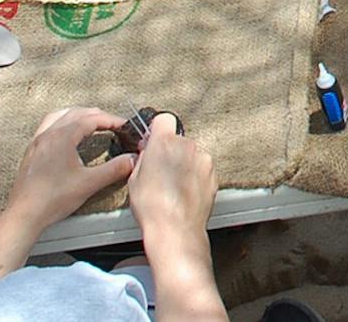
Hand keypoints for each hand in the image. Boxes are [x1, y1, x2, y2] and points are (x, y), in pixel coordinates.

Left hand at [6, 108, 135, 230]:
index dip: (111, 120)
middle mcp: (47, 135)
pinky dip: (63, 123)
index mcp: (61, 137)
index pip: (91, 119)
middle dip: (97, 115)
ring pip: (60, 116)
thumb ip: (114, 169)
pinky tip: (67, 135)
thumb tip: (131, 160)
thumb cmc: (51, 200)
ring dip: (79, 115)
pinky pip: (48, 126)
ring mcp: (37, 142)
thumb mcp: (89, 184)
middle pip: (76, 113)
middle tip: (113, 123)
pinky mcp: (32, 152)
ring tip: (91, 122)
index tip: (124, 125)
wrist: (24, 215)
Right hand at [127, 117, 217, 240]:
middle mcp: (187, 146)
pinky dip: (195, 175)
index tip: (154, 139)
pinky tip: (184, 191)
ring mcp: (202, 159)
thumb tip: (148, 152)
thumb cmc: (153, 208)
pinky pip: (201, 168)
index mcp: (164, 143)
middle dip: (170, 150)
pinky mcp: (213, 173)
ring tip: (173, 186)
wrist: (176, 229)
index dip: (157, 129)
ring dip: (184, 163)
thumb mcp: (134, 179)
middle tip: (160, 170)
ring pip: (191, 154)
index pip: (164, 119)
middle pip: (178, 139)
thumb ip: (144, 158)